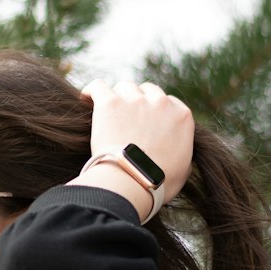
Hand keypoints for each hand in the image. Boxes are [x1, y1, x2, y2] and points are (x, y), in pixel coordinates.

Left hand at [81, 79, 193, 204]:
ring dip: (117, 98)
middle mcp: (161, 102)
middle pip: (146, 91)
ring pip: (124, 87)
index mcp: (181, 115)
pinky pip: (98, 87)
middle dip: (136, 102)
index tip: (145, 122)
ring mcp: (135, 100)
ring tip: (107, 115)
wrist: (133, 182)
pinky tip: (86, 99)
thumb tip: (178, 150)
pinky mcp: (110, 103)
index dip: (154, 110)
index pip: (167, 102)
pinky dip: (92, 92)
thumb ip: (183, 150)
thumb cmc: (158, 182)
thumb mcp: (184, 168)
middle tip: (125, 120)